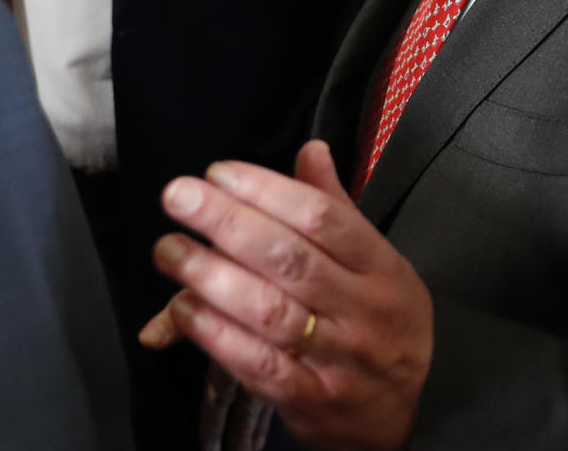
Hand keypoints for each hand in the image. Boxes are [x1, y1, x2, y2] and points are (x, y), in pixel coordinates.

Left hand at [139, 141, 431, 450]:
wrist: (397, 416)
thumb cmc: (380, 324)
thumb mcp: (377, 263)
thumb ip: (337, 210)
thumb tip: (310, 150)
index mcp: (381, 267)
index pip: (324, 218)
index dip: (267, 190)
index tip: (218, 173)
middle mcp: (363, 310)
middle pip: (291, 259)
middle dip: (228, 222)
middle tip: (178, 197)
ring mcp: (338, 359)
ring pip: (270, 311)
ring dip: (211, 276)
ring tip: (169, 250)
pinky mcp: (309, 400)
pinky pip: (259, 365)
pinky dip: (216, 335)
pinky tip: (181, 308)